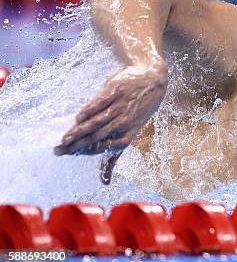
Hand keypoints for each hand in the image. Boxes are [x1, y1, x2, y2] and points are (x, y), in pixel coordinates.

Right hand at [54, 62, 167, 182]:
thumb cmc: (138, 111)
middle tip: (59, 151)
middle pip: (99, 136)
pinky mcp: (116, 90)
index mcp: (128, 134)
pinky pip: (101, 103)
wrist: (152, 79)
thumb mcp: (131, 133)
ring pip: (98, 121)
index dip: (89, 151)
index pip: (107, 147)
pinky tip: (79, 117)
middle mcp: (125, 121)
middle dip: (78, 145)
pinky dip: (90, 110)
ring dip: (81, 131)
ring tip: (65, 138)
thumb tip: (105, 182)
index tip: (71, 155)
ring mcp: (121, 106)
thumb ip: (114, 156)